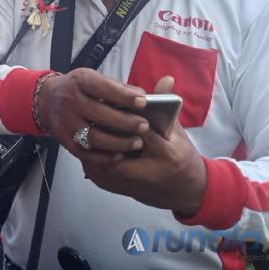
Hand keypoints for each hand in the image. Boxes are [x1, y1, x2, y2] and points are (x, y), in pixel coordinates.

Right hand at [37, 68, 149, 163]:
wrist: (46, 100)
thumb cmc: (77, 89)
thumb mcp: (92, 78)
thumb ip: (116, 87)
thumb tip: (142, 97)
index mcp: (80, 81)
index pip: (103, 88)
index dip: (124, 96)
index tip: (143, 102)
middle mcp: (70, 101)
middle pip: (100, 115)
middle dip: (126, 122)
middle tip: (144, 126)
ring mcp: (66, 122)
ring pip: (94, 137)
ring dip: (119, 143)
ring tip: (137, 143)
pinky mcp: (65, 140)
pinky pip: (86, 153)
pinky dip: (105, 156)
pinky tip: (120, 154)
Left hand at [79, 77, 206, 215]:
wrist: (184, 191)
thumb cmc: (181, 156)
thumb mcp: (177, 130)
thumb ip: (166, 106)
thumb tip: (166, 78)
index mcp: (167, 153)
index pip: (139, 130)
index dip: (122, 114)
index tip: (110, 100)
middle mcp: (149, 172)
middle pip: (113, 146)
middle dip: (101, 129)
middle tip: (90, 110)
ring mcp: (130, 184)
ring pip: (99, 159)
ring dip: (91, 140)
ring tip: (85, 121)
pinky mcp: (116, 188)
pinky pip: (94, 168)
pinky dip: (89, 152)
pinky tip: (86, 136)